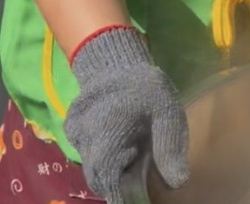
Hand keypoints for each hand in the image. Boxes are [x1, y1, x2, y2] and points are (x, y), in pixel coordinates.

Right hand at [64, 27, 188, 202]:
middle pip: (98, 178)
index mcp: (107, 135)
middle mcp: (85, 138)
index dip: (121, 195)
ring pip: (91, 167)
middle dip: (117, 184)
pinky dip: (102, 156)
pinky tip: (119, 143)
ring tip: (131, 155)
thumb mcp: (167, 112)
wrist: (116, 59)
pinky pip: (87, 153)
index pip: (108, 180)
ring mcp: (75, 134)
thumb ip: (169, 147)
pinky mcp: (72, 129)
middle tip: (138, 175)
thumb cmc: (146, 86)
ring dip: (110, 169)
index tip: (136, 197)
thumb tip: (177, 183)